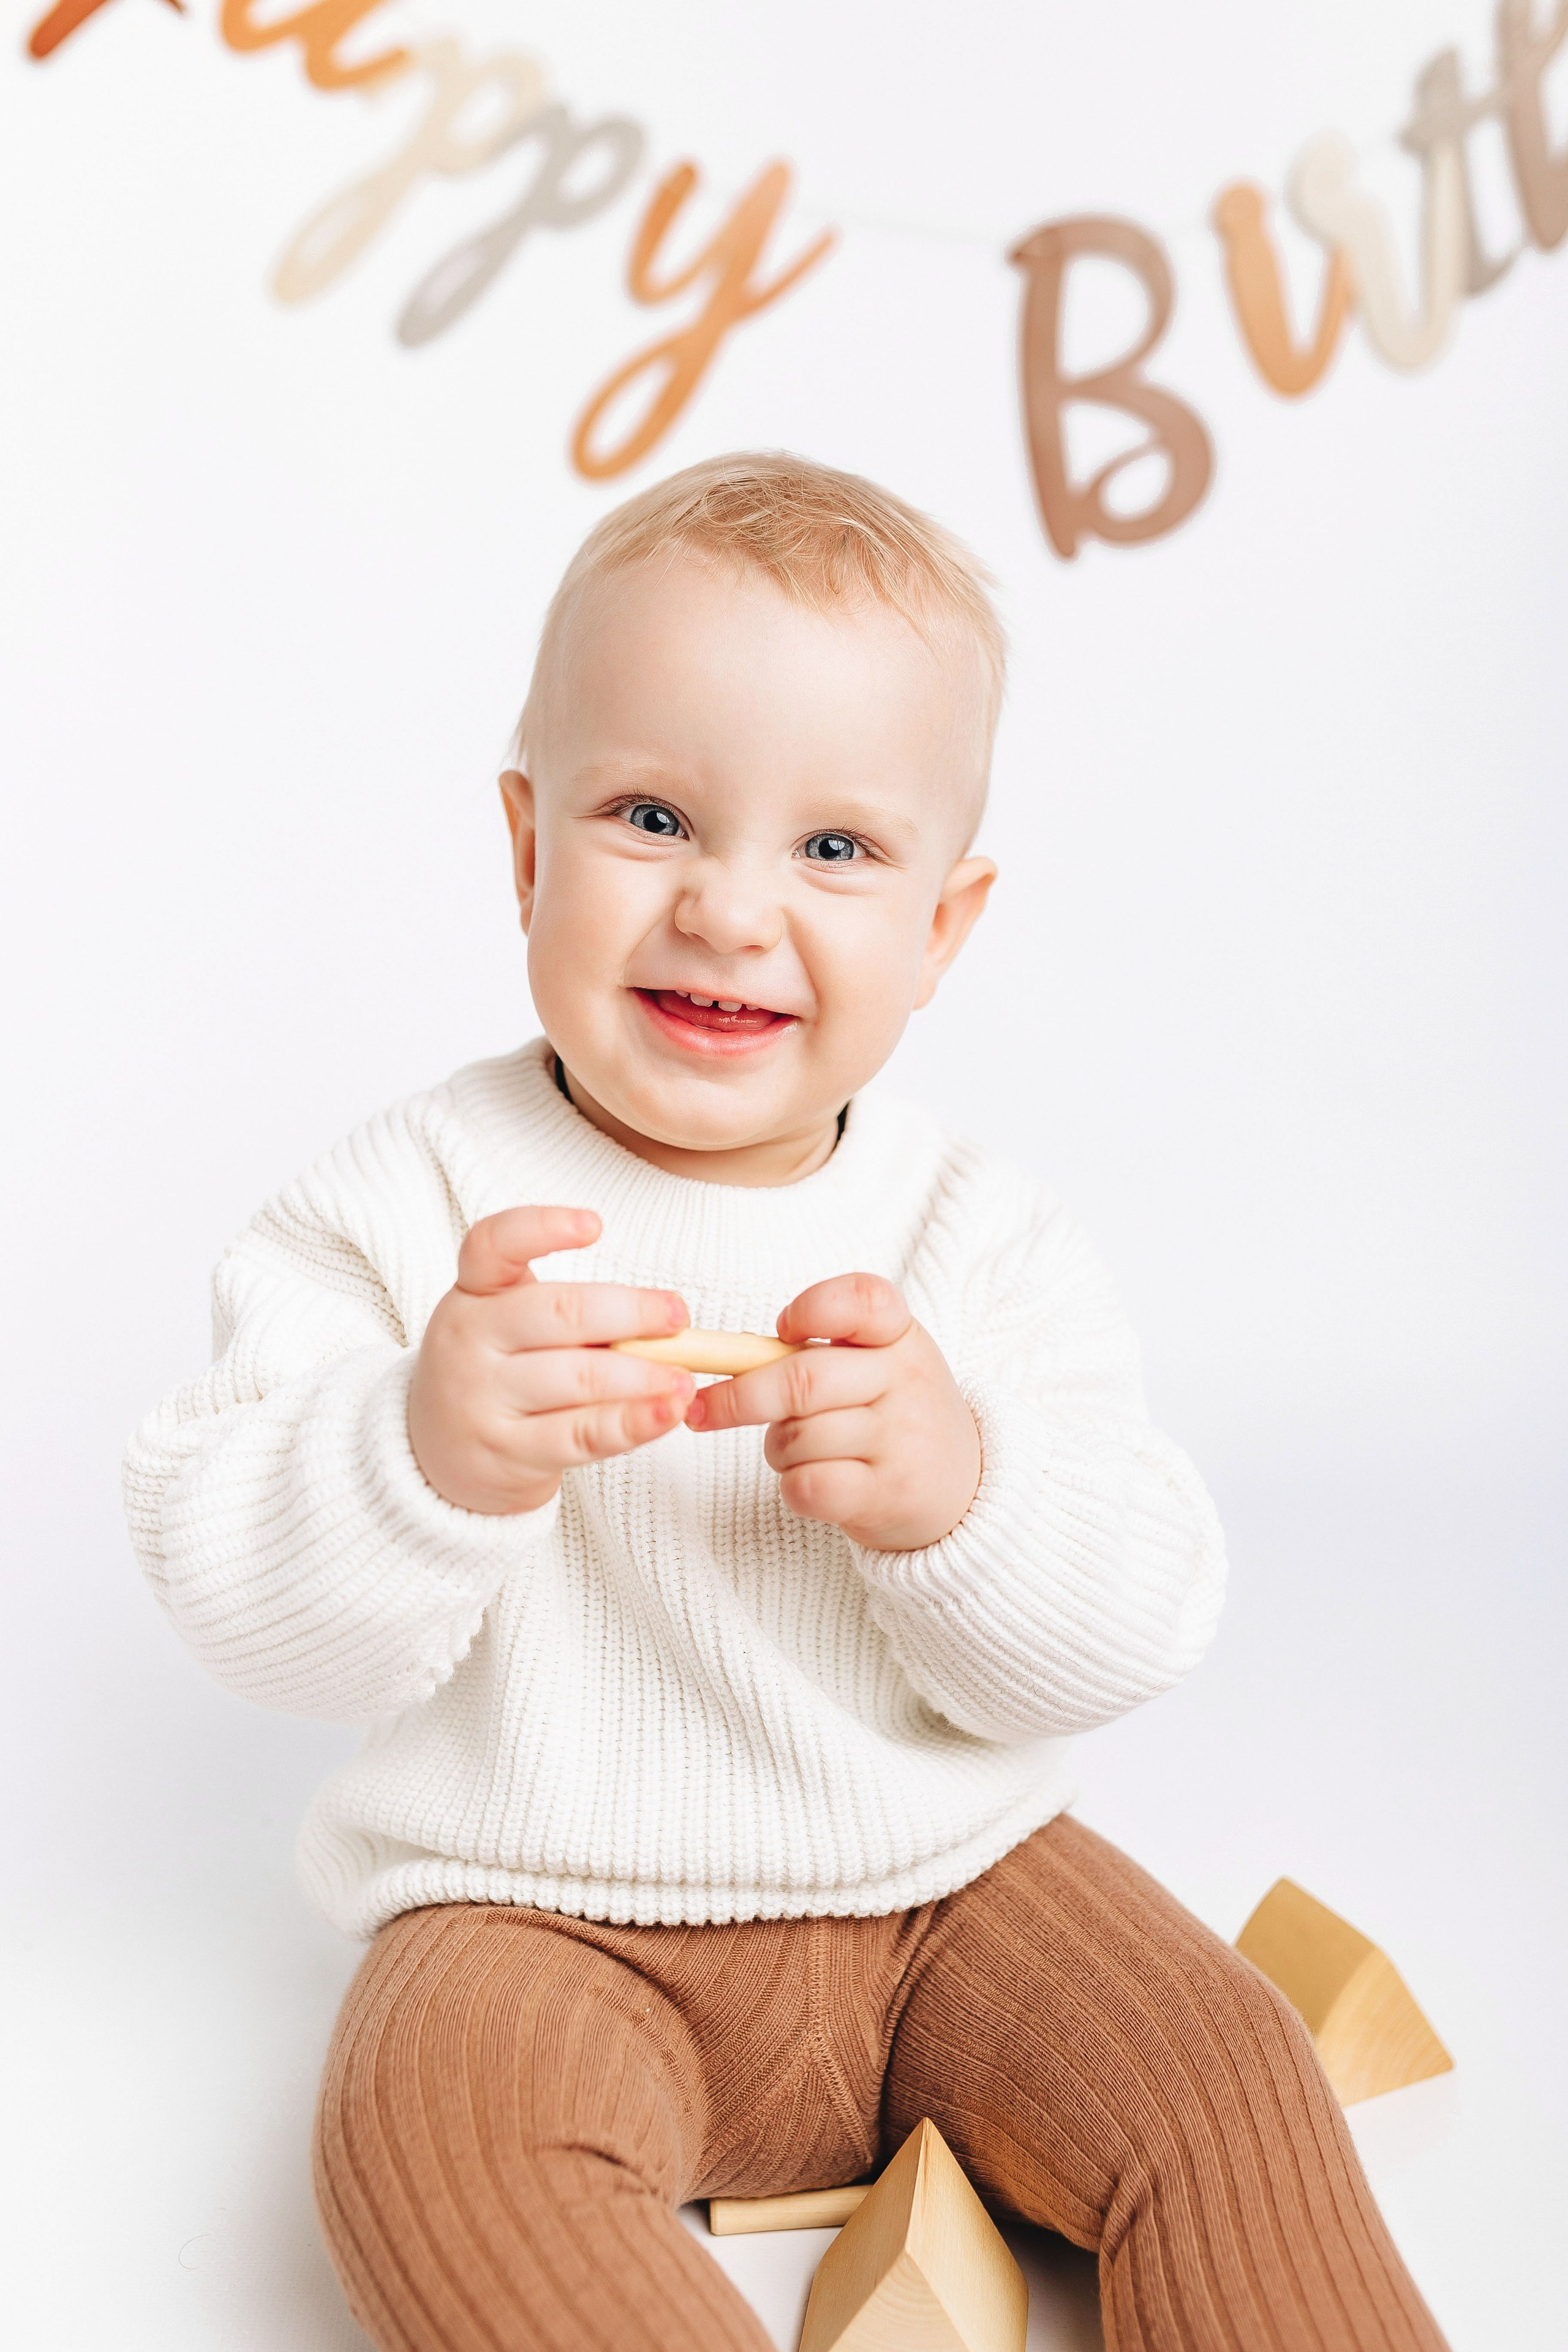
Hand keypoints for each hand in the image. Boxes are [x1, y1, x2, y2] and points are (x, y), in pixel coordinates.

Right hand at [408, 1206, 692, 1515]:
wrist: (440, 1455)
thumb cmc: (497, 1374)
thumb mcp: (511, 1327)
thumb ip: (571, 1314)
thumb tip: (666, 1319)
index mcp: (473, 1294)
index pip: (493, 1244)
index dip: (542, 1227)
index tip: (595, 1224)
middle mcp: (469, 1339)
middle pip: (558, 1313)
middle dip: (631, 1313)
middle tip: (678, 1316)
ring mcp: (482, 1398)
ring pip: (578, 1377)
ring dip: (644, 1375)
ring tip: (685, 1377)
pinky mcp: (506, 1451)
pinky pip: (581, 1434)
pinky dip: (633, 1421)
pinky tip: (668, 1412)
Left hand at [683, 1275, 980, 1550]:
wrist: (963, 1489)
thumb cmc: (894, 1415)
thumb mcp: (879, 1363)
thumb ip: (817, 1349)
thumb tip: (723, 1355)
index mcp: (901, 1336)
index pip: (862, 1300)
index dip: (811, 1309)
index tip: (781, 1329)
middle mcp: (907, 1381)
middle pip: (802, 1381)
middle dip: (738, 1398)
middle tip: (702, 1409)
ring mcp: (902, 1440)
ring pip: (797, 1437)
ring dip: (776, 1448)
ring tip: (799, 1450)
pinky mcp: (889, 1494)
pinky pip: (808, 1486)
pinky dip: (792, 1487)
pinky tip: (811, 1484)